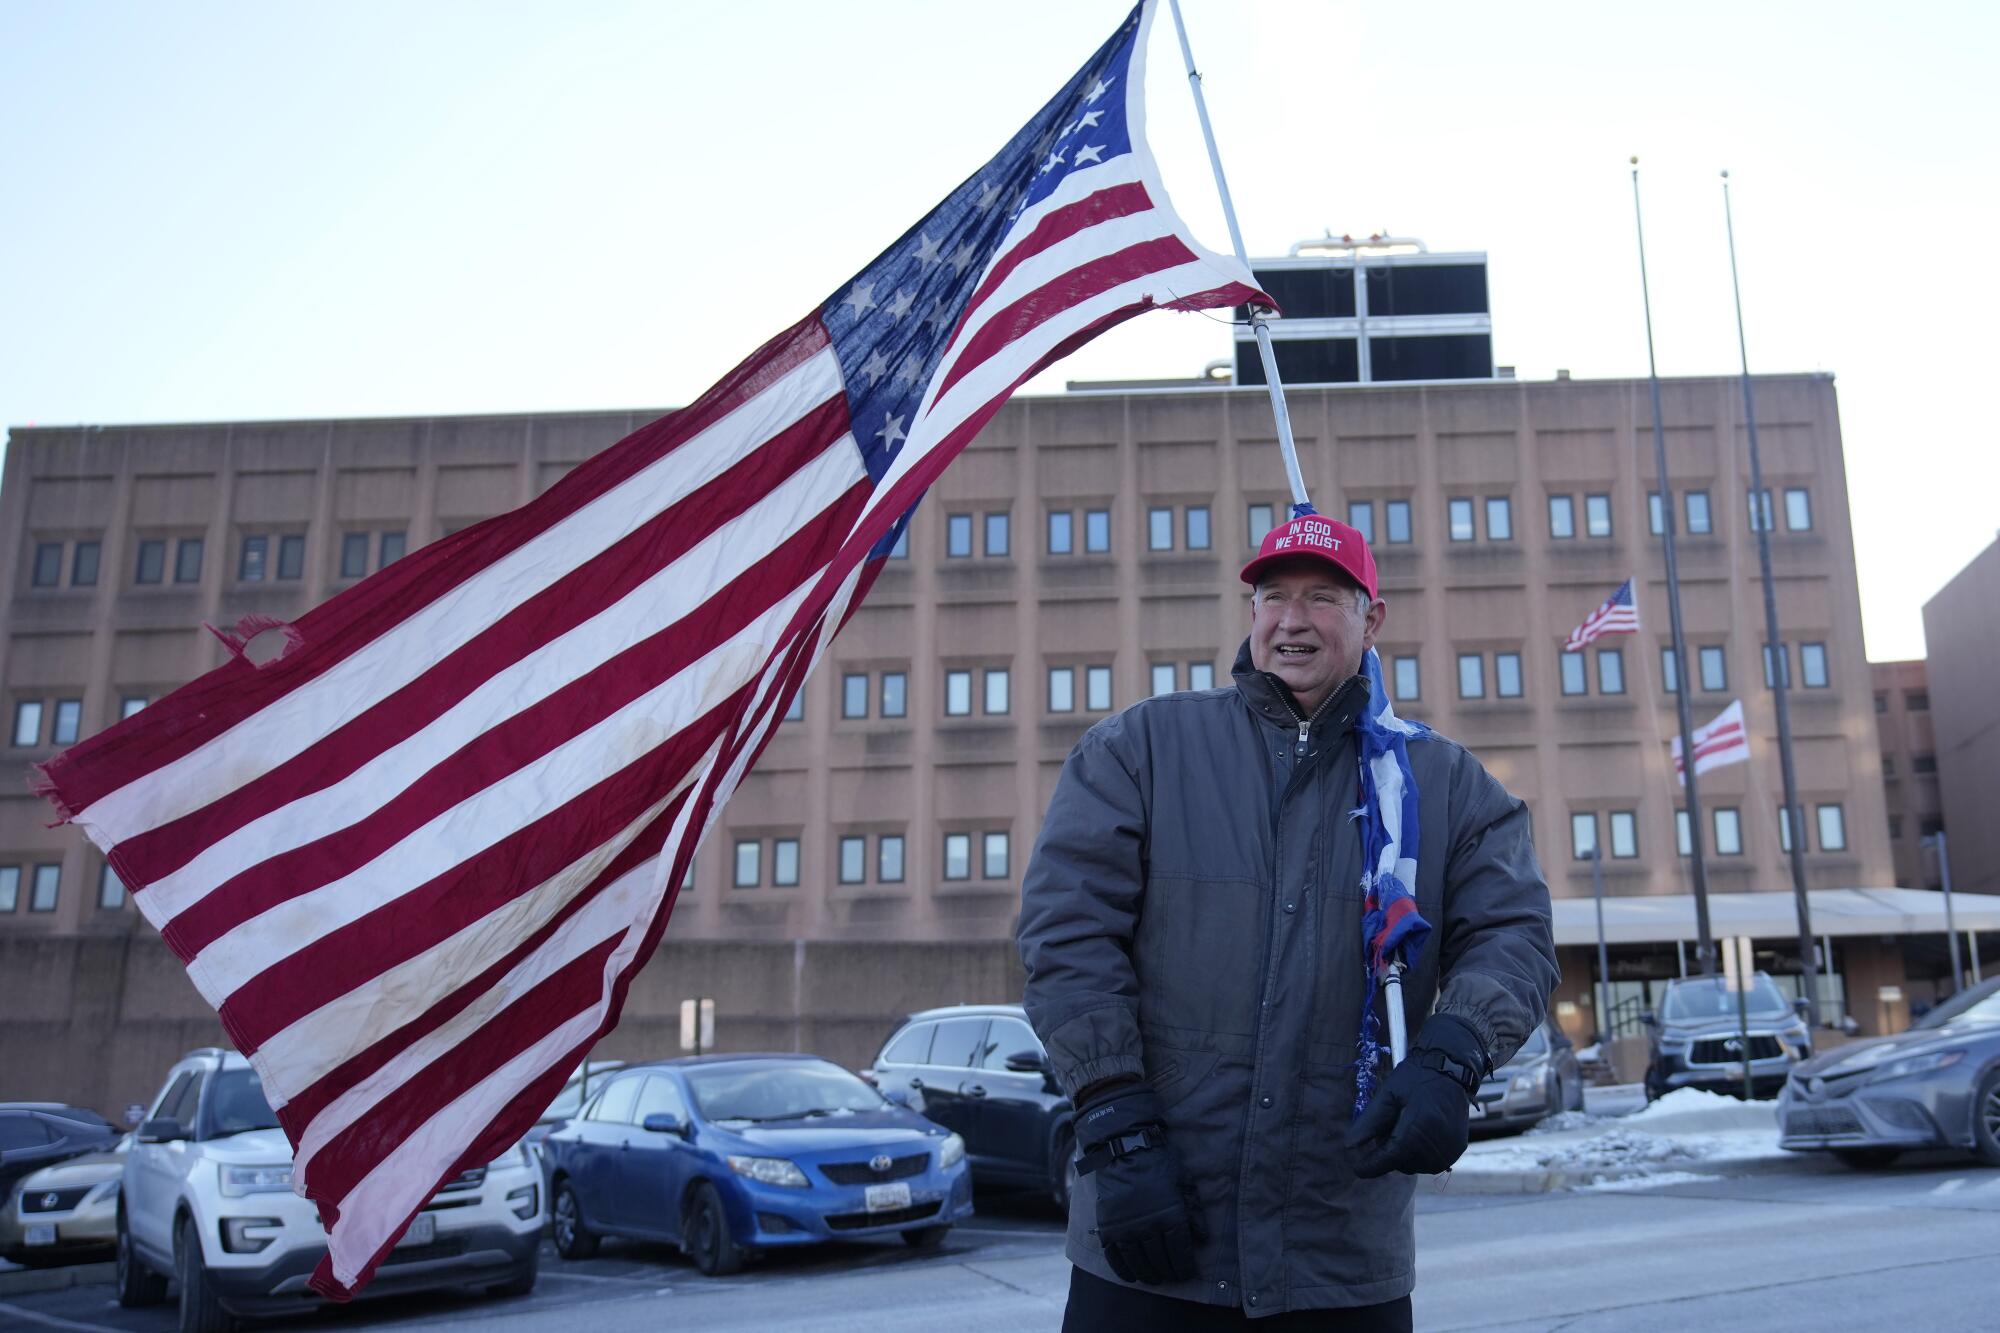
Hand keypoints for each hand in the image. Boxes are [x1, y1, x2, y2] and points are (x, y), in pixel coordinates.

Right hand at [1074, 1084, 1204, 1283]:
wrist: (1123, 1146)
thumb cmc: (1158, 1162)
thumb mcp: (1183, 1183)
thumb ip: (1193, 1212)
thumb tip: (1202, 1238)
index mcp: (1170, 1215)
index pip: (1180, 1252)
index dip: (1184, 1267)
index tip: (1187, 1274)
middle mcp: (1148, 1226)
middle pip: (1160, 1260)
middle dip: (1168, 1272)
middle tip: (1171, 1277)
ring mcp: (1126, 1227)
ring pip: (1138, 1262)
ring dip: (1147, 1274)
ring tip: (1153, 1279)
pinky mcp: (1108, 1226)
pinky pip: (1115, 1256)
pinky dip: (1122, 1269)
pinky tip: (1129, 1276)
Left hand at [1344, 1013, 1486, 1177]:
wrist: (1452, 1069)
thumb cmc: (1416, 1078)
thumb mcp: (1387, 1095)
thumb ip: (1369, 1122)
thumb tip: (1350, 1146)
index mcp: (1416, 1131)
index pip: (1388, 1159)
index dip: (1370, 1165)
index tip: (1357, 1168)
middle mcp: (1435, 1147)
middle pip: (1400, 1163)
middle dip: (1389, 1150)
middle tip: (1391, 1123)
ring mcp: (1448, 1151)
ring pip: (1415, 1165)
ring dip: (1405, 1152)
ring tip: (1407, 1123)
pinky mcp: (1456, 1150)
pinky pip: (1430, 1161)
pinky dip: (1420, 1151)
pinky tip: (1421, 1129)